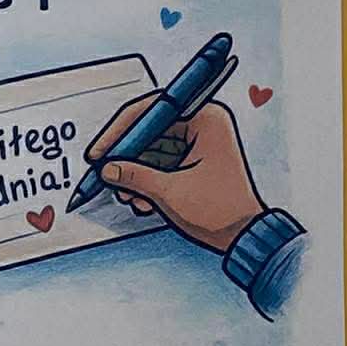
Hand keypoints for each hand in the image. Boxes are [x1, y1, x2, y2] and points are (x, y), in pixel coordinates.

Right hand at [87, 95, 266, 254]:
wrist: (244, 235)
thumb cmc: (222, 211)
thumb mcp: (171, 192)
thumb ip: (135, 177)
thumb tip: (109, 169)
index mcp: (206, 118)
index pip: (152, 110)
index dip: (121, 131)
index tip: (102, 150)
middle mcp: (204, 123)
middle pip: (151, 130)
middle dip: (128, 157)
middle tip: (107, 172)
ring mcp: (200, 141)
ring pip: (154, 148)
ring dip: (136, 171)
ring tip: (125, 192)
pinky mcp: (196, 158)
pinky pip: (163, 161)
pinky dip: (148, 178)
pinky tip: (140, 197)